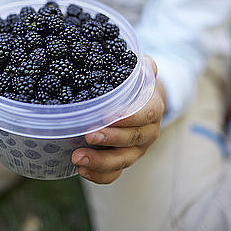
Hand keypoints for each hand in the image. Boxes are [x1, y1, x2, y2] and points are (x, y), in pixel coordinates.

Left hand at [72, 57, 165, 183]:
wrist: (145, 100)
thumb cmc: (137, 81)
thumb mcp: (140, 66)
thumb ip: (140, 62)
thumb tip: (134, 54)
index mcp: (153, 107)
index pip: (145, 114)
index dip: (128, 117)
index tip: (107, 116)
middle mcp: (148, 131)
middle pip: (132, 140)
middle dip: (110, 140)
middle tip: (88, 135)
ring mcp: (137, 148)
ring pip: (123, 161)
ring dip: (100, 162)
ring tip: (77, 158)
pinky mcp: (124, 159)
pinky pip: (115, 174)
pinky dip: (99, 176)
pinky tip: (81, 170)